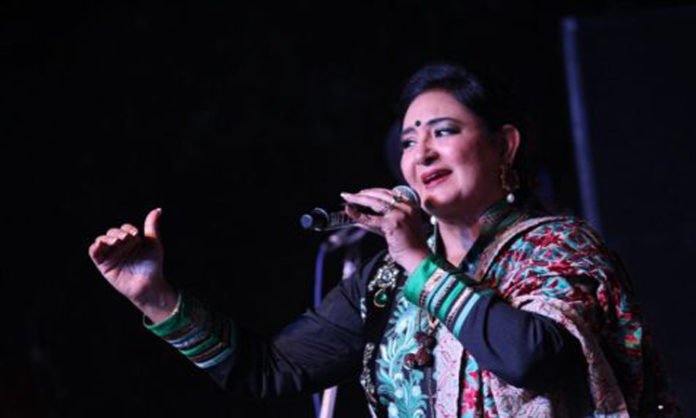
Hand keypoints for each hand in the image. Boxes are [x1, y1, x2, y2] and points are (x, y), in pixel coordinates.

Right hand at [88, 208, 176, 322]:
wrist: (148, 284)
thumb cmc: (153, 265)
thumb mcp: (153, 243)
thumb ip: (151, 226)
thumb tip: (158, 209)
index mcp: (131, 241)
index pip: (124, 229)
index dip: (128, 228)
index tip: (135, 233)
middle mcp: (120, 247)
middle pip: (112, 233)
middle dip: (117, 233)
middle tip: (125, 238)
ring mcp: (111, 255)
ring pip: (101, 240)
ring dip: (106, 238)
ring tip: (115, 241)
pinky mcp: (103, 265)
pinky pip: (94, 253)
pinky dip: (95, 247)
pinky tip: (100, 244)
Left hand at [341, 188, 429, 272]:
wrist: (418, 258)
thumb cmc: (409, 246)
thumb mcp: (394, 229)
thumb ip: (378, 222)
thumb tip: (360, 219)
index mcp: (409, 206)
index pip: (388, 194)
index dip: (373, 192)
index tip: (362, 192)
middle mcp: (406, 207)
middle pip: (380, 195)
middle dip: (363, 193)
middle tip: (350, 195)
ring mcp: (400, 214)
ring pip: (375, 202)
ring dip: (359, 199)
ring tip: (348, 198)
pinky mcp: (393, 223)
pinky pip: (371, 218)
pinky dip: (358, 215)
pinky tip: (350, 211)